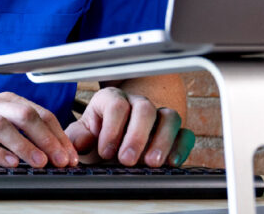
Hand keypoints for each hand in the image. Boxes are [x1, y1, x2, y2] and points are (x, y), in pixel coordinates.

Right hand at [0, 92, 78, 167]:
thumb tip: (56, 152)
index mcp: (5, 102)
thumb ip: (23, 132)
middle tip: (60, 160)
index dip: (58, 135)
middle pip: (24, 115)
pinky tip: (9, 163)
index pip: (39, 113)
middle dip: (46, 138)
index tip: (70, 155)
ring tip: (39, 163)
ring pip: (2, 125)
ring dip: (24, 144)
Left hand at [64, 87, 194, 166]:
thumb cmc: (97, 137)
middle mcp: (137, 103)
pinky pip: (185, 134)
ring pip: (169, 117)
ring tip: (151, 163)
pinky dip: (181, 147)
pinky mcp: (174, 133)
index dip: (111, 129)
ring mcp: (158, 117)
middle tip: (126, 160)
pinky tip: (171, 162)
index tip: (105, 151)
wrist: (111, 144)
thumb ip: (78, 137)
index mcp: (112, 99)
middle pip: (145, 109)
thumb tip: (83, 141)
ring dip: (162, 141)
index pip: (116, 105)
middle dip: (136, 136)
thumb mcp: (82, 135)